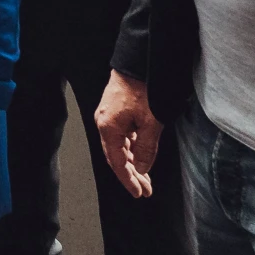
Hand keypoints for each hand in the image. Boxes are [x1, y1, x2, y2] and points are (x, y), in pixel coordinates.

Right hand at [94, 72, 160, 198]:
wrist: (139, 62)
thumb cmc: (143, 89)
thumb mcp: (151, 123)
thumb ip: (146, 149)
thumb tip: (143, 168)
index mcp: (108, 128)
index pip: (117, 163)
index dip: (128, 180)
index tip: (138, 193)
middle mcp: (103, 123)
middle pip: (116, 157)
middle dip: (131, 175)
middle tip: (145, 190)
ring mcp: (107, 116)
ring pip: (119, 147)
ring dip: (132, 163)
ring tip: (145, 177)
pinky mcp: (114, 110)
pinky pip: (121, 136)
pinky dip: (131, 149)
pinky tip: (140, 154)